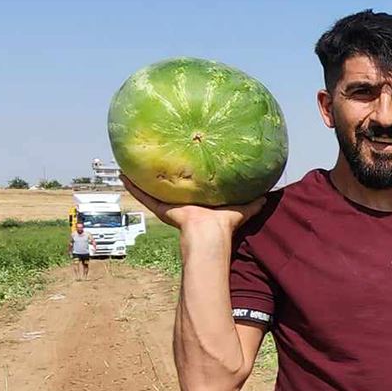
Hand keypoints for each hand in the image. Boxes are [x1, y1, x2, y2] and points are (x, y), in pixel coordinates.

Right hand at [122, 175, 263, 233]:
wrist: (210, 233)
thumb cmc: (226, 223)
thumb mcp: (242, 208)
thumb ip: (254, 201)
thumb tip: (269, 194)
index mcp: (199, 201)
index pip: (191, 186)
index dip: (186, 175)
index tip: (182, 163)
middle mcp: (182, 202)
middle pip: (168, 185)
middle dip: (161, 173)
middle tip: (153, 157)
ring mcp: (169, 205)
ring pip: (151, 189)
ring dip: (140, 178)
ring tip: (128, 163)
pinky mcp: (161, 208)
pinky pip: (143, 196)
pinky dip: (132, 187)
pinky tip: (122, 175)